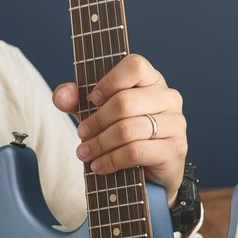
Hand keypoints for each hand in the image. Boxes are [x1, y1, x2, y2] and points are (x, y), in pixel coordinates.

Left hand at [52, 53, 187, 204]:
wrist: (149, 171)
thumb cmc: (123, 133)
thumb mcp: (96, 112)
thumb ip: (76, 99)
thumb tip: (61, 96)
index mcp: (152, 80)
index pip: (135, 65)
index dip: (110, 80)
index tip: (92, 99)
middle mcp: (168, 98)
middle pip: (125, 101)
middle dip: (96, 120)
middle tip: (81, 133)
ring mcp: (175, 124)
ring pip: (128, 129)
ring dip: (100, 143)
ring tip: (84, 153)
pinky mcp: (174, 150)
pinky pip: (135, 152)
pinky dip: (111, 160)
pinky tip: (98, 165)